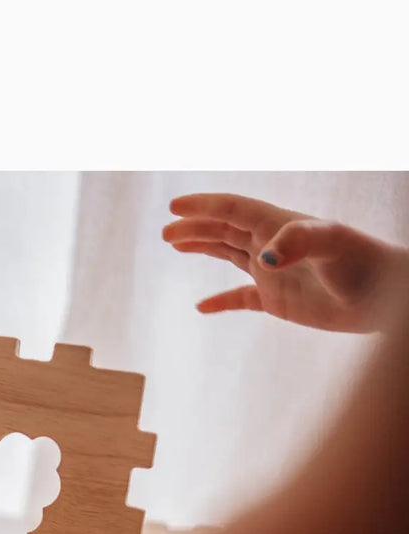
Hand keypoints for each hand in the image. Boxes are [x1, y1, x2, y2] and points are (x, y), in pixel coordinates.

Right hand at [163, 192, 408, 332]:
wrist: (386, 298)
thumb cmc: (366, 266)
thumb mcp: (335, 246)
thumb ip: (300, 241)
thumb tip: (264, 257)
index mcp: (280, 225)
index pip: (234, 211)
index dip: (204, 207)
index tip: (175, 208)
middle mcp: (273, 245)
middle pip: (226, 230)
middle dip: (196, 227)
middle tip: (166, 232)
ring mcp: (274, 272)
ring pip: (229, 254)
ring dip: (203, 248)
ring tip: (176, 244)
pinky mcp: (278, 300)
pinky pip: (241, 298)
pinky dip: (221, 301)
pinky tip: (202, 307)